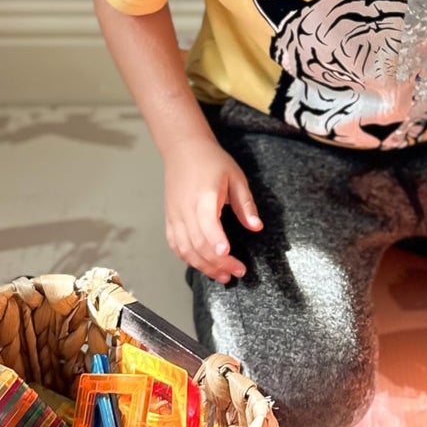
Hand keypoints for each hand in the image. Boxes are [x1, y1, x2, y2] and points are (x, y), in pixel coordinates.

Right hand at [163, 135, 261, 281]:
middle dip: (218, 262)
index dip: (216, 242)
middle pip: (198, 243)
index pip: (207, 224)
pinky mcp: (170, 219)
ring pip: (185, 249)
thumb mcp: (236, 177)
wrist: (183, 150)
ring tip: (223, 276)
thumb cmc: (211, 161)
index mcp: (204, 196)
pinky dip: (188, 259)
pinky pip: (176, 245)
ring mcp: (175, 215)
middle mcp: (186, 208)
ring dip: (204, 266)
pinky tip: (204, 266)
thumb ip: (246, 204)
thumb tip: (256, 227)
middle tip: (238, 272)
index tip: (229, 255)